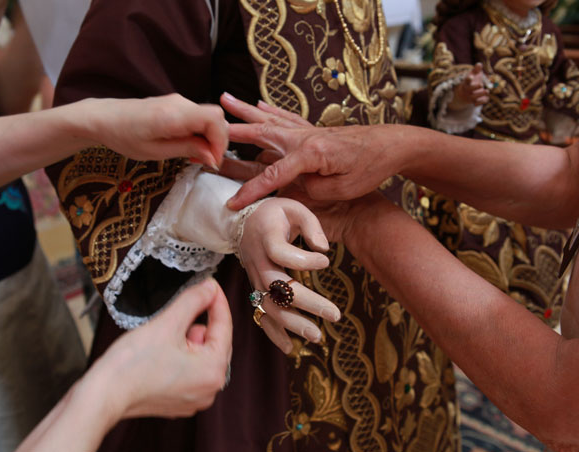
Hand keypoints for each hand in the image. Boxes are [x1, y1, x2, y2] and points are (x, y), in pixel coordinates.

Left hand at [83, 94, 227, 168]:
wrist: (103, 118)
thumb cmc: (123, 136)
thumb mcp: (155, 151)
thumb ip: (187, 150)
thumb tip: (213, 157)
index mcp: (173, 115)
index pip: (215, 120)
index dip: (220, 142)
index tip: (212, 161)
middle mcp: (179, 103)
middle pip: (216, 118)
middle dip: (217, 142)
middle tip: (205, 161)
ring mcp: (178, 101)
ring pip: (209, 118)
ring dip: (208, 139)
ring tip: (194, 156)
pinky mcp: (175, 104)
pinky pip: (198, 117)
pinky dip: (200, 133)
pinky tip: (187, 145)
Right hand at [92, 278, 231, 420]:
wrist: (103, 395)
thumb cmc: (132, 364)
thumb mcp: (167, 323)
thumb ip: (193, 301)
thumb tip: (209, 288)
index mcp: (213, 370)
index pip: (225, 327)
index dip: (217, 301)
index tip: (211, 284)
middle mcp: (210, 389)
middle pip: (215, 343)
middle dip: (201, 322)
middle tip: (184, 307)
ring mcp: (195, 398)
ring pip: (202, 356)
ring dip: (189, 340)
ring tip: (166, 336)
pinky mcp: (180, 402)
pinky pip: (190, 370)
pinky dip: (182, 356)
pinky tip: (162, 351)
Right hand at [220, 93, 406, 208]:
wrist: (390, 146)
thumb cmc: (369, 168)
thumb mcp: (342, 189)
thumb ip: (312, 189)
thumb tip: (292, 186)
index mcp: (311, 153)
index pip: (272, 174)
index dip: (251, 191)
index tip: (232, 204)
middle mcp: (304, 137)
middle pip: (261, 133)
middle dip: (233, 133)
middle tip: (210, 128)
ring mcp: (307, 130)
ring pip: (269, 119)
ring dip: (245, 111)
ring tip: (224, 99)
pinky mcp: (313, 129)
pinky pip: (286, 118)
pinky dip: (270, 110)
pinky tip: (259, 104)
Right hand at [239, 197, 340, 352]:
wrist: (242, 223)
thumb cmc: (273, 214)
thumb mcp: (293, 207)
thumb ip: (311, 224)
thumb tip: (323, 249)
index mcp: (266, 237)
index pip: (281, 253)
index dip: (304, 260)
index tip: (325, 260)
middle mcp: (257, 261)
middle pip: (276, 287)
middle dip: (306, 303)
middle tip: (334, 315)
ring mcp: (255, 278)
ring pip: (269, 305)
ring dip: (292, 323)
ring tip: (316, 336)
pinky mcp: (257, 289)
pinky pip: (261, 314)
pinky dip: (273, 333)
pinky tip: (289, 348)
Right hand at [449, 63, 488, 110]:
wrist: (463, 95)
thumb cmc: (471, 82)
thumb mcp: (473, 75)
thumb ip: (476, 70)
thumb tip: (479, 64)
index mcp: (467, 83)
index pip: (467, 81)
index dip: (469, 79)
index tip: (471, 77)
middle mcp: (467, 90)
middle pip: (470, 89)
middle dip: (475, 87)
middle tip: (481, 84)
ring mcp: (470, 97)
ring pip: (475, 97)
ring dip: (481, 94)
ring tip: (487, 91)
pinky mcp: (474, 102)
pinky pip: (479, 103)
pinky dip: (484, 100)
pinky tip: (486, 97)